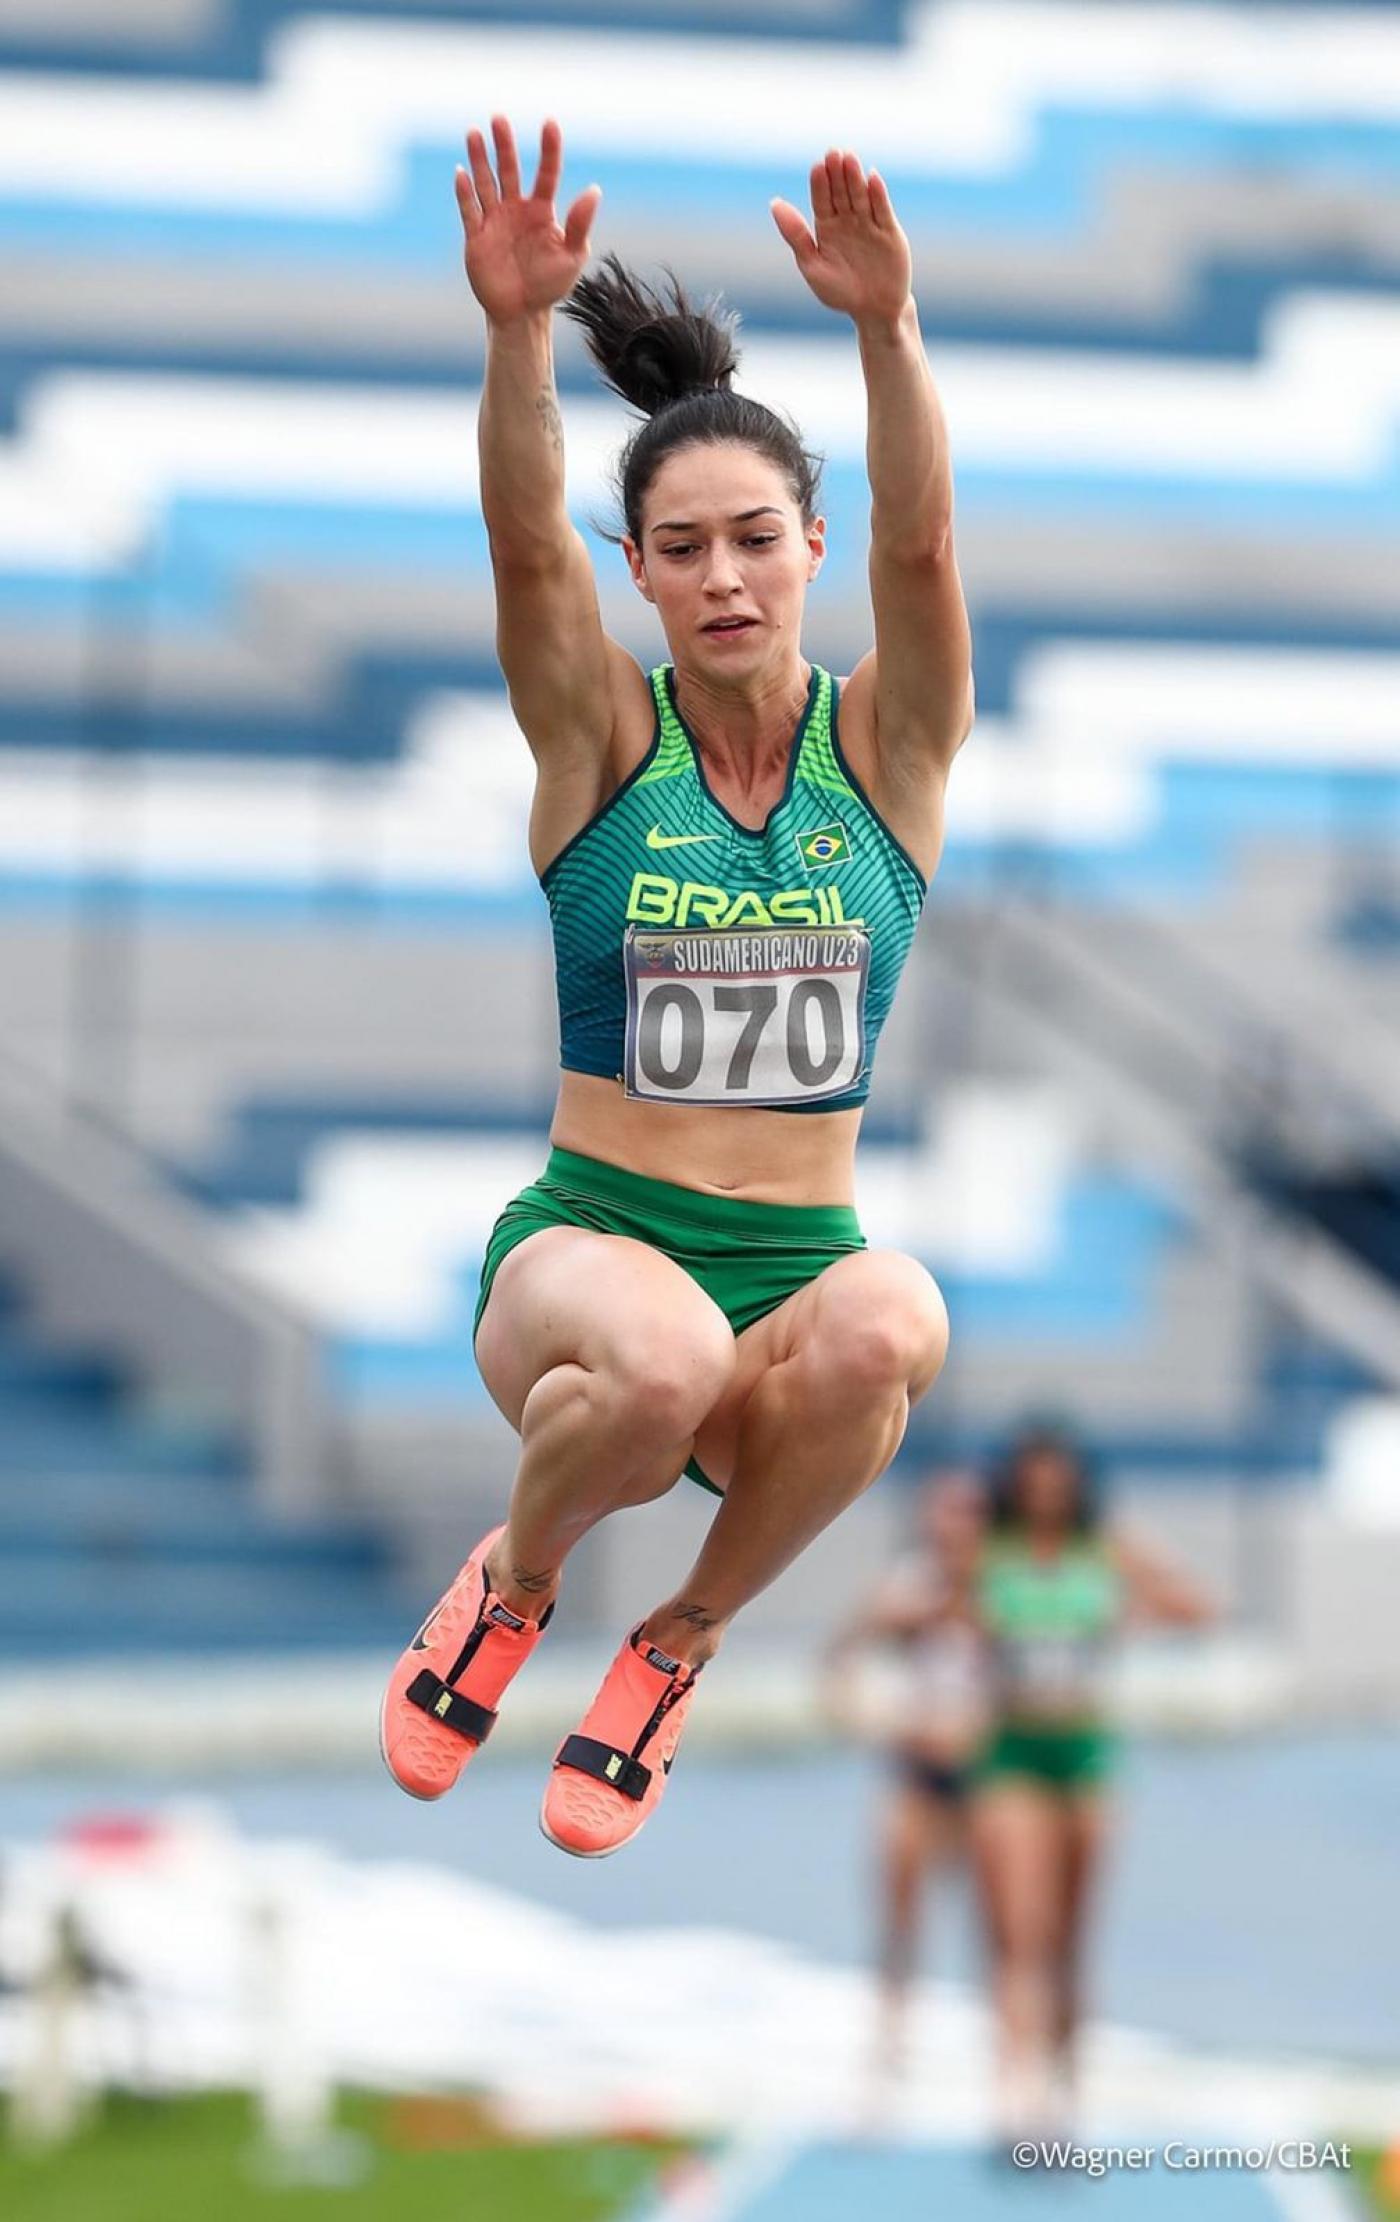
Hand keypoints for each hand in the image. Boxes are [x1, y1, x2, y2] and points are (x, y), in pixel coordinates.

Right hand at [455, 116, 600, 325]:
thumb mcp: (572, 256)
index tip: (550, 123)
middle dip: (504, 145)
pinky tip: (461, 173)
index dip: (549, 149)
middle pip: (509, 170)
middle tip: (499, 118)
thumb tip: (594, 190)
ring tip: (474, 132)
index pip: (546, 173)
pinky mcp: (476, 237)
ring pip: (485, 183)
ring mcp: (494, 220)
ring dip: (479, 159)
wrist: (522, 313)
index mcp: (541, 211)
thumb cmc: (550, 284)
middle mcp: (516, 209)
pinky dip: (464, 193)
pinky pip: (469, 210)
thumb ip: (580, 224)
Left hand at [771, 150, 912, 329]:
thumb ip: (795, 235)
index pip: (821, 199)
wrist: (873, 311)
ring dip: (855, 177)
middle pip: (841, 192)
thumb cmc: (839, 292)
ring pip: (860, 195)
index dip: (819, 183)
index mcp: (825, 227)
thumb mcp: (812, 266)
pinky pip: (882, 209)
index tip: (816, 167)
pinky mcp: (889, 230)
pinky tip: (872, 177)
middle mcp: (847, 220)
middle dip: (837, 174)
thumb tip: (774, 203)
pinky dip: (878, 193)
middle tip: (833, 154)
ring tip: (849, 159)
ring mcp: (868, 223)